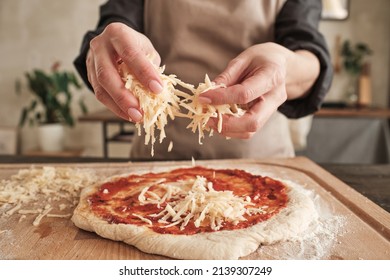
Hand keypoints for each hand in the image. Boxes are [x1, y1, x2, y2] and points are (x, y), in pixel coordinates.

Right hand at [86, 22, 162, 121]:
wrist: (114, 42)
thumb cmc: (135, 46)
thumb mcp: (146, 50)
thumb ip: (151, 67)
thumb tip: (157, 91)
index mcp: (117, 33)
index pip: (130, 54)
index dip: (144, 72)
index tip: (157, 89)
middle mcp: (100, 46)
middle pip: (107, 74)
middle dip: (124, 97)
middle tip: (140, 113)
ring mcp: (91, 61)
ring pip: (100, 88)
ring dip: (119, 106)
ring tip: (135, 117)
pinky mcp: (89, 75)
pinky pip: (100, 94)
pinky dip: (115, 107)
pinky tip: (127, 114)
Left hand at [199, 42, 318, 138]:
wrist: (283, 66)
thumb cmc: (262, 59)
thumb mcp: (244, 59)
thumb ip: (227, 76)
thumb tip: (208, 93)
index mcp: (272, 76)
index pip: (245, 94)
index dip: (222, 98)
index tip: (203, 97)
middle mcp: (275, 97)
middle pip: (253, 122)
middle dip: (226, 123)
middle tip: (207, 118)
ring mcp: (272, 110)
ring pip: (250, 131)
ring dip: (227, 129)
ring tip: (210, 119)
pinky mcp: (265, 117)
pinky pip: (248, 130)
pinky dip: (231, 129)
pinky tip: (219, 119)